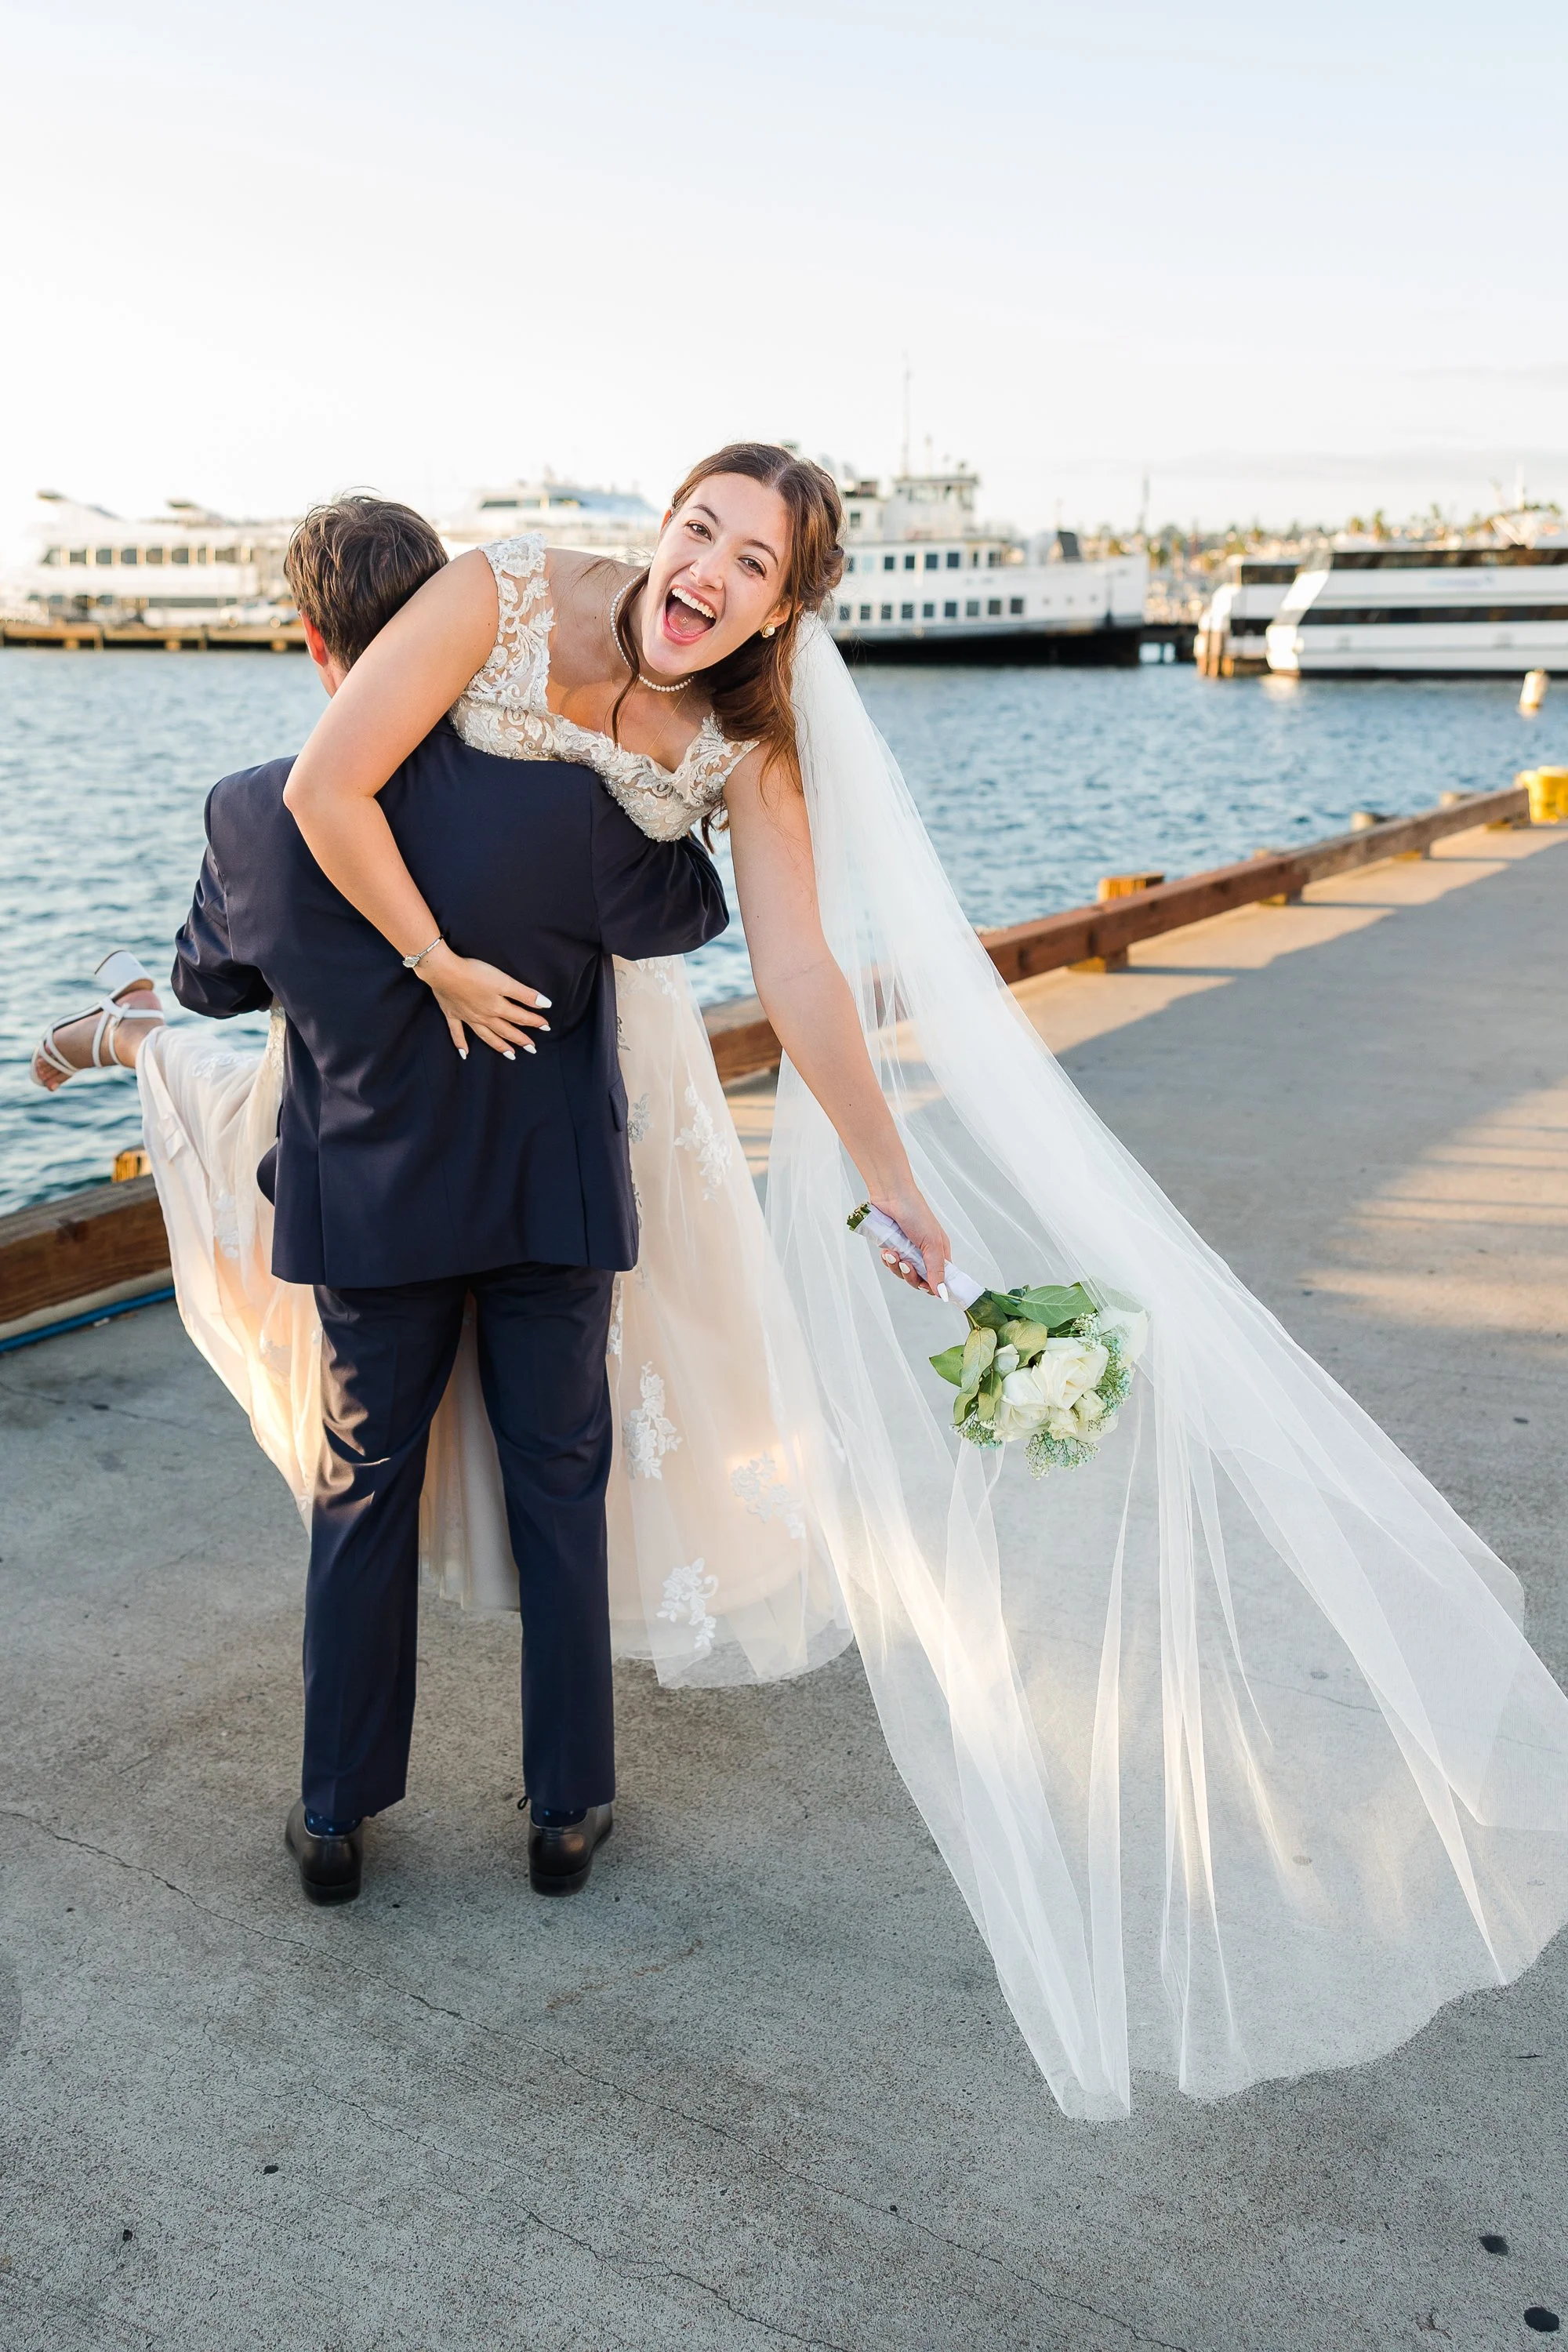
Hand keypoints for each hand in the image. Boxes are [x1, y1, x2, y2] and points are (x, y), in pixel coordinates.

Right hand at [420, 943, 551, 1058]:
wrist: (444, 972)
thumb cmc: (474, 973)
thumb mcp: (503, 981)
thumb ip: (525, 994)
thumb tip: (545, 1005)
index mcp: (497, 1008)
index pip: (520, 1017)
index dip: (535, 1021)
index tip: (546, 1027)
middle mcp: (484, 1017)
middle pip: (506, 1030)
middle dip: (520, 1039)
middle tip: (532, 1049)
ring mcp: (467, 1017)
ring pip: (487, 1036)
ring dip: (499, 1045)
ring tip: (510, 1055)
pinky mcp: (453, 1014)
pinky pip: (457, 1033)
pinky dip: (460, 1044)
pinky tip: (464, 1054)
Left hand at [869, 1182, 950, 1299]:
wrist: (891, 1196)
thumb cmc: (916, 1213)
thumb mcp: (931, 1243)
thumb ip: (937, 1269)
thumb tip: (943, 1293)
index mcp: (940, 1252)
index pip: (942, 1279)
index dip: (935, 1287)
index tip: (927, 1288)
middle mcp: (925, 1254)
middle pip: (920, 1280)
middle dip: (911, 1276)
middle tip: (906, 1265)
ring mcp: (908, 1251)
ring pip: (903, 1274)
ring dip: (897, 1267)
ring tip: (893, 1253)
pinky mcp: (893, 1248)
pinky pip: (890, 1264)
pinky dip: (888, 1260)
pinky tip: (887, 1250)